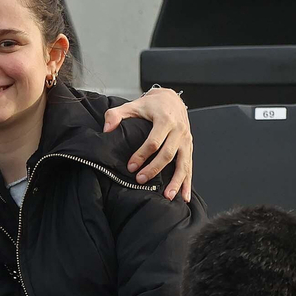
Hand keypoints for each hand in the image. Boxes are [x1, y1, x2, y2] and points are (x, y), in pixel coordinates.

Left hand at [107, 86, 192, 201]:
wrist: (172, 99)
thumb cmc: (151, 105)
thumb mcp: (132, 105)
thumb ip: (116, 114)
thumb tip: (106, 129)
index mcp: (165, 120)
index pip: (154, 141)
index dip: (141, 155)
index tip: (131, 167)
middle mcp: (179, 130)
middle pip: (168, 154)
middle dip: (154, 169)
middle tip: (140, 180)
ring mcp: (186, 140)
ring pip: (183, 163)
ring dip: (176, 181)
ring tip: (167, 196)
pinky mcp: (189, 147)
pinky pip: (189, 166)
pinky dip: (187, 182)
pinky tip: (184, 196)